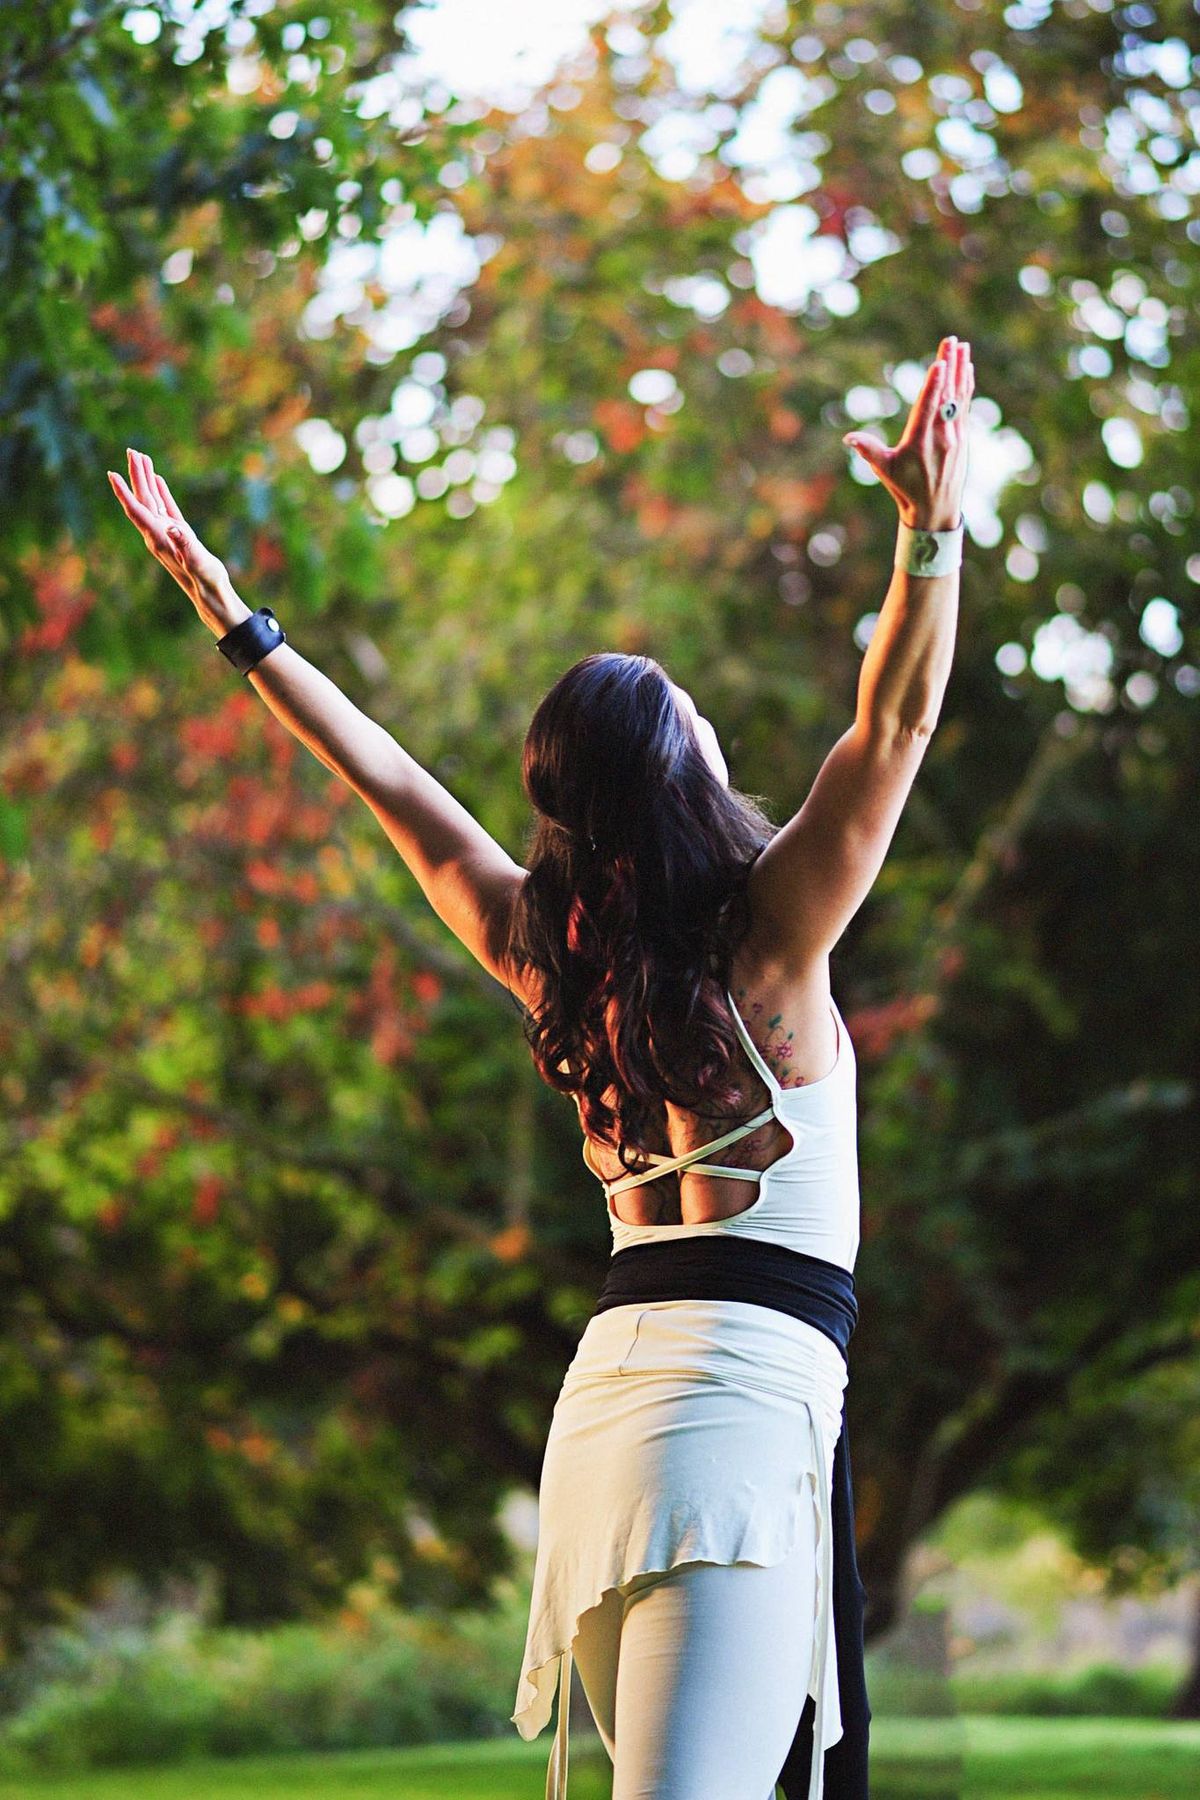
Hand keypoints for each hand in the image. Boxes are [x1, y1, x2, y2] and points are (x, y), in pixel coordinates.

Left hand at [107, 448, 244, 636]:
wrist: (212, 596)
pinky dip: (160, 491)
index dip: (124, 492)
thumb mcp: (199, 562)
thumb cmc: (207, 582)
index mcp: (159, 539)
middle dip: (134, 476)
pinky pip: (165, 507)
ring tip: (142, 457)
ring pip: (152, 500)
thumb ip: (187, 545)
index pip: (137, 511)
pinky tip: (157, 479)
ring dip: (146, 479)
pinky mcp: (178, 534)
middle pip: (141, 500)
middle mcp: (158, 534)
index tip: (111, 474)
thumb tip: (175, 528)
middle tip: (131, 451)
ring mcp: (167, 533)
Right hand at [842, 336, 973, 530]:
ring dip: (961, 369)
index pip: (929, 408)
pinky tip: (967, 369)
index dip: (935, 385)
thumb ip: (868, 450)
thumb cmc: (906, 489)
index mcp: (920, 442)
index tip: (940, 363)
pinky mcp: (962, 437)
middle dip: (950, 366)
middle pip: (947, 395)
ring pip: (959, 396)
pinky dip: (966, 386)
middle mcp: (942, 436)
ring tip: (962, 346)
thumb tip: (849, 438)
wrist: (936, 510)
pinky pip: (965, 406)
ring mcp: (955, 436)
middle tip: (951, 341)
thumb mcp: (884, 471)